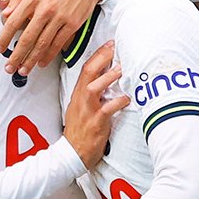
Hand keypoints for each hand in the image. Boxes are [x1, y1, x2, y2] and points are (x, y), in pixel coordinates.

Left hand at [0, 0, 103, 73]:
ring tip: (23, 70)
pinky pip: (57, 44)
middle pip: (27, 38)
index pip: (14, 21)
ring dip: (31, 60)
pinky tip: (41, 63)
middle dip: (16, 56)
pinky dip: (48, 56)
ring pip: (42, 44)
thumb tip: (6, 13)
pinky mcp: (71, 25)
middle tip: (9, 67)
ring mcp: (59, 18)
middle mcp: (45, 9)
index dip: (4, 37)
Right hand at [62, 42, 128, 166]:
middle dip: (102, 58)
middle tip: (116, 48)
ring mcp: (87, 111)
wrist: (72, 154)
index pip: (86, 69)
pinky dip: (118, 102)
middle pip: (89, 72)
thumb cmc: (78, 132)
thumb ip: (90, 94)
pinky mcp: (96, 123)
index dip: (98, 55)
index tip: (110, 45)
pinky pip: (107, 109)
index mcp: (78, 95)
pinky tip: (127, 98)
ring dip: (110, 77)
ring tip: (123, 68)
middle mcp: (81, 99)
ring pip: (95, 88)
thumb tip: (105, 81)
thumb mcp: (80, 108)